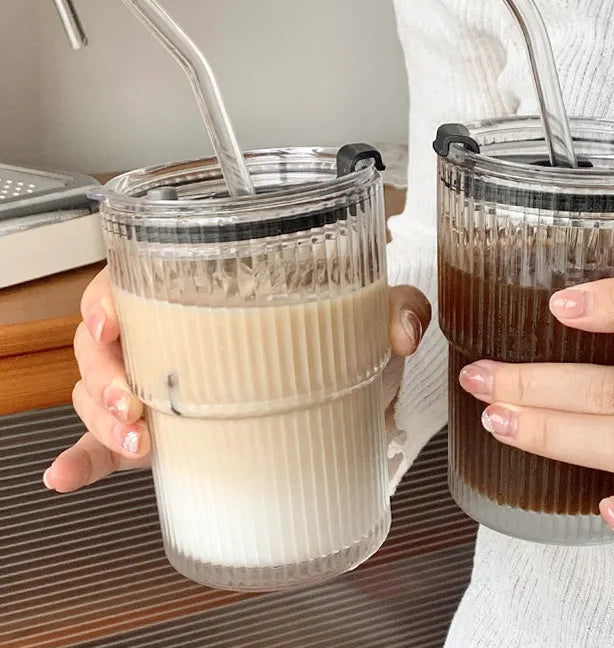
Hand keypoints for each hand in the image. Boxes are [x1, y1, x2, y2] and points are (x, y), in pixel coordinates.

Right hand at [45, 267, 430, 492]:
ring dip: (99, 418)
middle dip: (101, 369)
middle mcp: (173, 337)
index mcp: (205, 293)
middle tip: (129, 398)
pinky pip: (110, 446)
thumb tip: (401, 330)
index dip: (109, 297)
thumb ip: (397, 308)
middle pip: (103, 339)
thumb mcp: (369, 316)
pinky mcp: (166, 436)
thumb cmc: (342, 341)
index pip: (134, 279)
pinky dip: (86, 460)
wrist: (349, 398)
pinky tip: (69, 478)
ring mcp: (163, 388)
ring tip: (136, 441)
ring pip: (97, 392)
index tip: (111, 320)